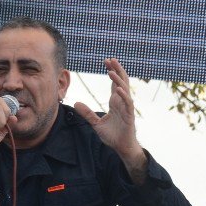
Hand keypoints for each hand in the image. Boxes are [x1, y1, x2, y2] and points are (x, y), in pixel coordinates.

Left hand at [74, 58, 146, 176]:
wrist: (121, 147)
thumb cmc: (112, 135)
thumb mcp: (96, 123)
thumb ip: (87, 113)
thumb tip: (76, 104)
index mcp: (115, 102)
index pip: (114, 82)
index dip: (112, 71)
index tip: (106, 61)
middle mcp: (122, 102)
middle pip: (121, 81)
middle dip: (117, 69)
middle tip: (111, 59)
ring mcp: (126, 108)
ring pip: (124, 90)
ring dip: (118, 80)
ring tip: (111, 71)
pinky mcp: (129, 116)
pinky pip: (127, 103)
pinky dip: (124, 95)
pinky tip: (118, 89)